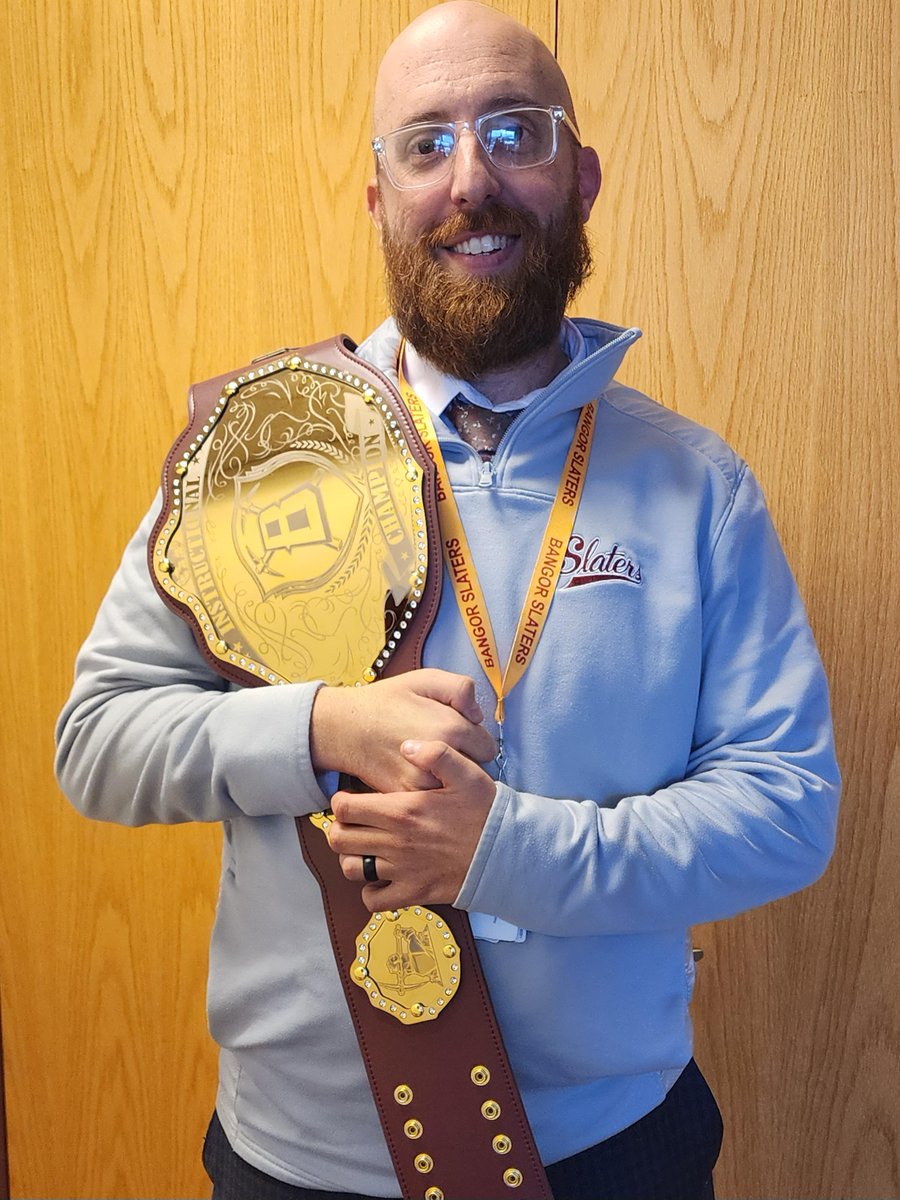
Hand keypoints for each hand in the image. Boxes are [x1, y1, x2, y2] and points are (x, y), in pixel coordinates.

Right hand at [309, 669, 496, 791]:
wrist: (346, 728)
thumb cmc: (385, 701)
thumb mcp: (425, 679)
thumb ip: (461, 689)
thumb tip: (478, 715)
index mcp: (451, 728)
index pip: (488, 747)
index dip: (476, 740)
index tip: (461, 736)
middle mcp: (440, 759)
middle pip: (475, 770)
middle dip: (465, 759)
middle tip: (444, 748)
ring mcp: (424, 781)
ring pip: (455, 787)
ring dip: (448, 778)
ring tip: (431, 762)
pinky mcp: (407, 796)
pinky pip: (434, 798)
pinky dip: (431, 790)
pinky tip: (418, 772)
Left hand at [327, 739, 496, 910]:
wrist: (507, 853)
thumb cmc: (486, 811)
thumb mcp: (466, 772)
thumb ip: (435, 754)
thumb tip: (406, 746)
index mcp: (403, 811)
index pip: (345, 808)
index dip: (341, 801)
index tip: (350, 798)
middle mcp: (396, 843)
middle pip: (339, 838)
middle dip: (340, 827)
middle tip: (354, 821)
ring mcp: (402, 871)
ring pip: (350, 868)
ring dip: (352, 857)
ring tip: (364, 846)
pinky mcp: (413, 893)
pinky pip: (373, 900)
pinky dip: (371, 890)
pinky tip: (382, 875)